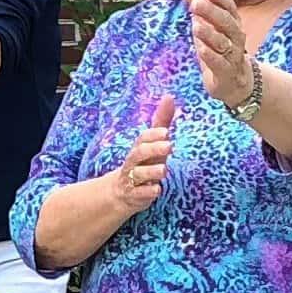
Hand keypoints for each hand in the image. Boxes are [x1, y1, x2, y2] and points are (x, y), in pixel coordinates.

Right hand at [114, 92, 178, 215]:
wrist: (121, 192)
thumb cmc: (143, 163)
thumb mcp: (153, 144)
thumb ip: (161, 122)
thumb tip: (169, 97)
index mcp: (139, 148)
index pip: (143, 138)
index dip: (153, 135)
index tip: (166, 132)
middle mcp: (134, 162)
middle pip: (139, 153)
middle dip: (153, 149)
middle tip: (169, 146)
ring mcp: (133, 179)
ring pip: (139, 174)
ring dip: (151, 171)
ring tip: (164, 170)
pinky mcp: (134, 195)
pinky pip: (139, 194)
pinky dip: (147, 192)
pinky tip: (157, 190)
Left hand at [180, 0, 254, 107]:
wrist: (234, 83)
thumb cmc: (218, 49)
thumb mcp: (206, 24)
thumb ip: (197, 2)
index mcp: (232, 23)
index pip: (230, 7)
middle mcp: (236, 38)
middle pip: (226, 22)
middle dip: (212, 12)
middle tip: (195, 3)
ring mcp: (233, 56)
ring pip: (223, 43)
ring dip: (209, 34)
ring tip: (195, 25)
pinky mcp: (226, 73)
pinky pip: (220, 64)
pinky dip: (211, 56)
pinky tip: (200, 49)